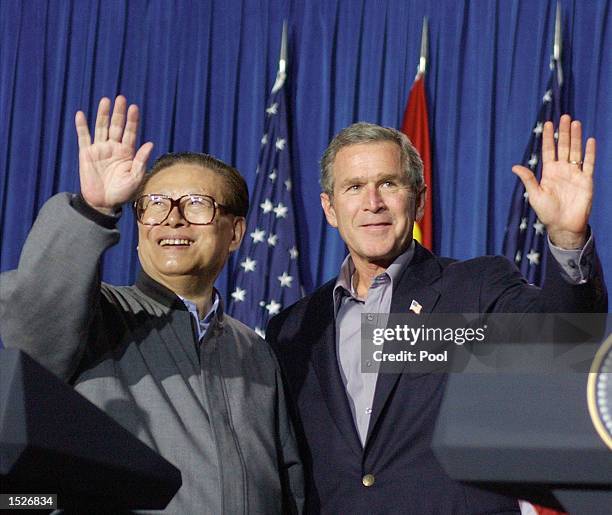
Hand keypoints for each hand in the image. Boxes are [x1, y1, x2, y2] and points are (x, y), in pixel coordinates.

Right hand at [75, 96, 153, 214]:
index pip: (130, 132)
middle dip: (119, 113)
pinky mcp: (86, 154)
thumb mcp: (135, 178)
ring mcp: (100, 149)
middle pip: (116, 126)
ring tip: (105, 100)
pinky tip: (81, 114)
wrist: (104, 203)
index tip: (134, 107)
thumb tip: (150, 143)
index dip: (132, 120)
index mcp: (127, 153)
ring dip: (103, 114)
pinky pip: (83, 137)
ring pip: (101, 128)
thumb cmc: (123, 193)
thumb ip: (141, 160)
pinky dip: (82, 126)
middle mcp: (114, 148)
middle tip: (121, 98)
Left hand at [512, 114, 595, 248]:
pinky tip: (589, 140)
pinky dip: (590, 153)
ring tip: (576, 123)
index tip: (548, 124)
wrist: (563, 226)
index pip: (549, 150)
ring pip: (576, 152)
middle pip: (563, 147)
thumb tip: (514, 166)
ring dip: (576, 138)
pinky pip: (588, 164)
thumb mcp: (535, 194)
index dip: (549, 137)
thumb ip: (528, 179)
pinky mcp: (586, 181)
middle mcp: (562, 170)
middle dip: (564, 132)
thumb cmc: (547, 212)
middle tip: (565, 117)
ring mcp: (575, 174)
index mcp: (549, 172)